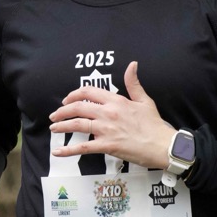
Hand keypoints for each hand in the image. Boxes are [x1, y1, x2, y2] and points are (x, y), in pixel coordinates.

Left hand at [49, 61, 174, 169]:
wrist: (162, 145)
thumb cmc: (154, 125)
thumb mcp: (144, 100)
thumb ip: (133, 83)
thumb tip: (132, 64)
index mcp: (116, 101)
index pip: (89, 92)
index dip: (74, 94)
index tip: (67, 100)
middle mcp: (108, 113)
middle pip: (78, 108)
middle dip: (62, 111)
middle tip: (54, 115)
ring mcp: (106, 129)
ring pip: (77, 125)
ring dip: (62, 126)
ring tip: (53, 128)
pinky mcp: (107, 146)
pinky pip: (83, 147)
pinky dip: (68, 150)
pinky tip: (58, 151)